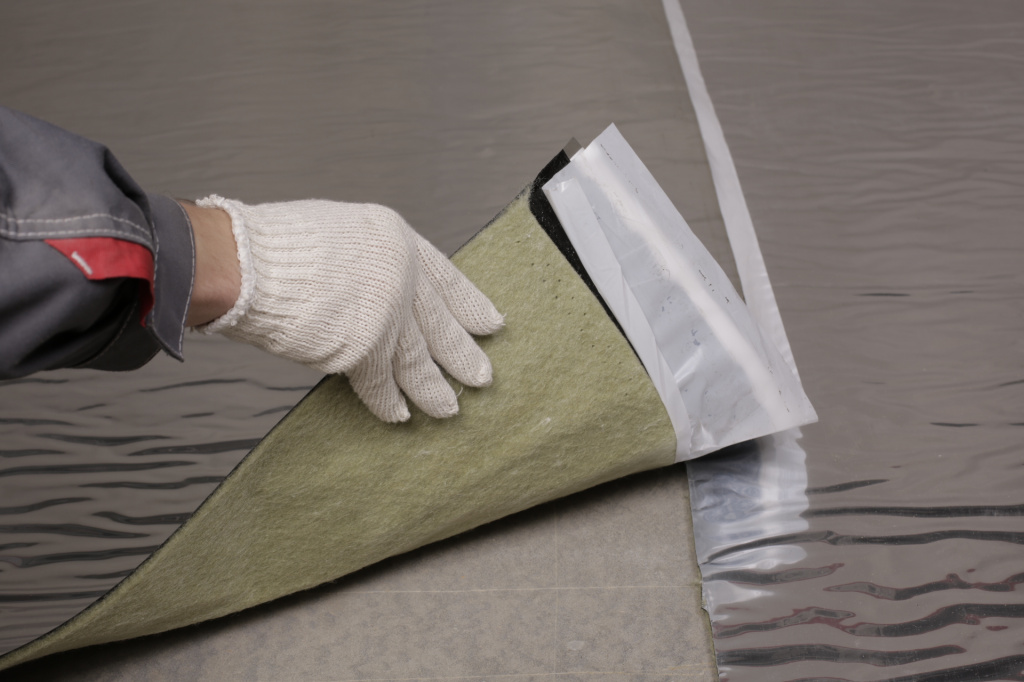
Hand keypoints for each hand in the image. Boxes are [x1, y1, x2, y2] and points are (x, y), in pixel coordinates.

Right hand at [186, 196, 502, 421]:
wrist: (244, 261)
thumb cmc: (273, 245)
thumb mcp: (335, 233)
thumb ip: (364, 262)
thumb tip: (371, 292)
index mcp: (393, 236)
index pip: (444, 275)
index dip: (467, 302)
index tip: (489, 322)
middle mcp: (399, 272)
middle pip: (438, 322)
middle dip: (460, 352)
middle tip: (482, 375)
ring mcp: (386, 310)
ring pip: (418, 359)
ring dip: (434, 389)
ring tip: (450, 407)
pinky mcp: (365, 346)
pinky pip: (381, 383)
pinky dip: (388, 402)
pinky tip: (400, 415)